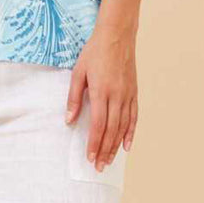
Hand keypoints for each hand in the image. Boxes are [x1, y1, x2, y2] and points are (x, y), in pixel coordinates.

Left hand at [65, 23, 137, 169]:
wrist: (117, 35)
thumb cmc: (95, 52)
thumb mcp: (78, 71)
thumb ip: (74, 97)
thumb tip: (69, 120)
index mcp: (101, 91)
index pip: (98, 125)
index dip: (94, 143)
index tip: (90, 158)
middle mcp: (117, 96)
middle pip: (111, 130)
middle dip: (104, 150)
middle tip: (99, 167)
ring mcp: (128, 95)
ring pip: (123, 127)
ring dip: (116, 146)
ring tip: (110, 161)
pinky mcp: (134, 92)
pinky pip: (134, 117)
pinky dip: (131, 133)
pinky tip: (127, 145)